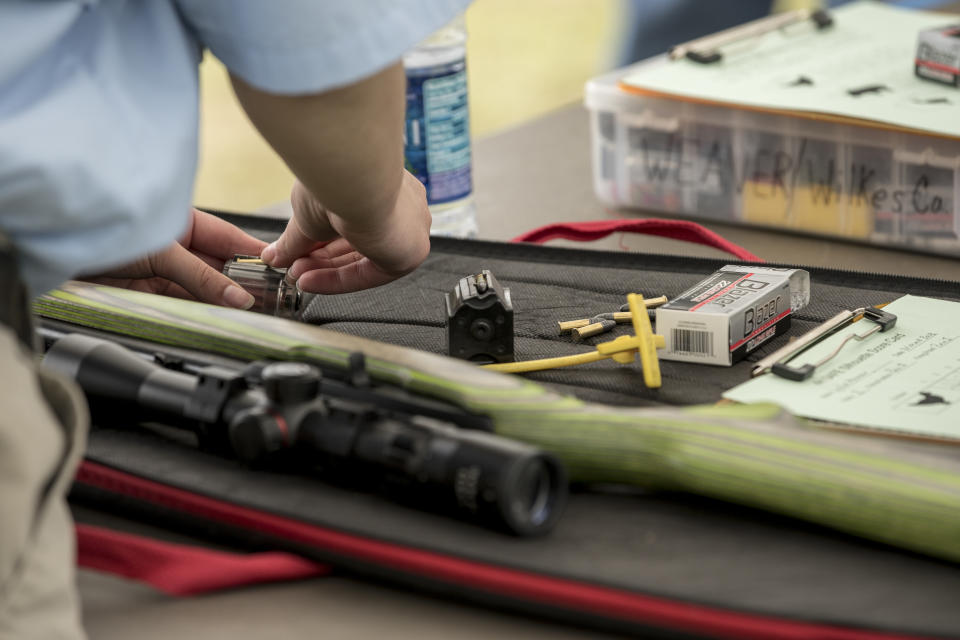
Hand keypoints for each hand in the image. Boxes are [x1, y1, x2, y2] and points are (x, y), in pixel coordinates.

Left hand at [83, 209, 266, 308]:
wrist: (58, 249)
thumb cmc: (103, 230)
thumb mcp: (162, 253)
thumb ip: (202, 277)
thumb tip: (238, 296)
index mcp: (182, 220)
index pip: (228, 238)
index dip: (252, 253)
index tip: (278, 265)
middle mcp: (176, 245)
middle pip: (219, 266)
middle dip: (241, 281)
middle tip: (267, 297)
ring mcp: (163, 270)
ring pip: (204, 287)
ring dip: (222, 299)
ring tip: (248, 310)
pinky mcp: (150, 292)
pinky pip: (184, 302)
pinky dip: (202, 310)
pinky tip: (219, 315)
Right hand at [260, 171, 430, 293]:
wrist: (353, 175)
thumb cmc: (334, 177)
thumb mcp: (307, 211)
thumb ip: (295, 238)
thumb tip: (274, 256)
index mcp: (380, 184)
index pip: (352, 221)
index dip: (320, 241)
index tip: (295, 252)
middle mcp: (402, 205)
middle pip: (357, 243)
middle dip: (320, 258)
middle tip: (291, 266)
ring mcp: (410, 228)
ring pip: (363, 258)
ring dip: (326, 270)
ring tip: (295, 275)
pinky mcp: (410, 252)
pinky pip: (372, 273)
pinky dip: (340, 279)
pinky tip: (310, 280)